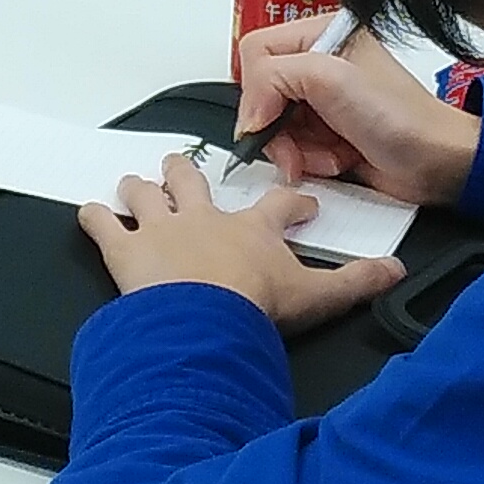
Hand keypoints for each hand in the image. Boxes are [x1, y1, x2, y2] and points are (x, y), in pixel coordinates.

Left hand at [80, 150, 405, 331]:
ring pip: (147, 194)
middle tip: (183, 166)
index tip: (300, 201)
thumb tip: (395, 273)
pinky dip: (94, 217)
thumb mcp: (318, 296)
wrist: (205, 318)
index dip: (292, 200)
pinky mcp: (125, 250)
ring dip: (141, 188)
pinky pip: (104, 225)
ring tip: (136, 183)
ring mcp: (162, 229)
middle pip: (194, 183)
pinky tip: (88, 213)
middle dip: (188, 173)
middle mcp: (204, 219)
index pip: (278, 206)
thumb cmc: (255, 305)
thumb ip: (358, 283)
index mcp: (251, 230)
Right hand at [233, 12, 478, 207]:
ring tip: (329, 154)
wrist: (438, 164)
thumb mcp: (331, 78)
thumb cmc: (404, 118)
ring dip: (297, 150)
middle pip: (261, 94)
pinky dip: (309, 162)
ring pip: (274, 127)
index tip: (269, 120)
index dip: (256, 90)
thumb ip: (273, 78)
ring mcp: (322, 102)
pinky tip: (336, 161)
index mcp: (320, 34)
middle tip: (297, 147)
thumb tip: (248, 115)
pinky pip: (292, 150)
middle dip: (278, 128)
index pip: (256, 52)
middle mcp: (319, 64)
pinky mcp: (326, 134)